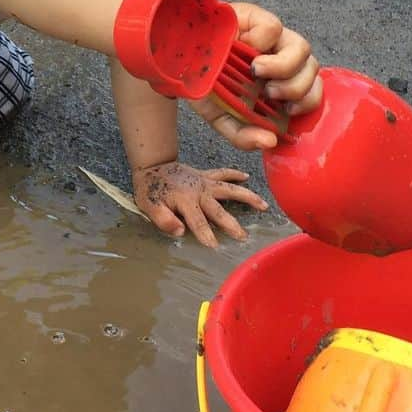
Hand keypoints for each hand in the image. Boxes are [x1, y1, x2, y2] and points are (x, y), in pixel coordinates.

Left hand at [132, 161, 267, 247]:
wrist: (151, 165)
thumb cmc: (149, 189)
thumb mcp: (148, 206)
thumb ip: (163, 219)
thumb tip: (180, 231)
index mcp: (184, 201)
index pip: (197, 221)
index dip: (206, 234)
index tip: (215, 247)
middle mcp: (198, 191)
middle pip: (218, 210)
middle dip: (231, 224)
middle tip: (244, 236)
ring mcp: (204, 182)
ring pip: (229, 189)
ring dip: (246, 196)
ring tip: (263, 204)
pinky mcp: (205, 175)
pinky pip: (223, 173)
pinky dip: (234, 174)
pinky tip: (247, 177)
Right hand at [189, 3, 321, 149]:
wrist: (174, 60)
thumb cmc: (202, 85)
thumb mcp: (221, 117)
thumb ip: (243, 135)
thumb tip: (270, 142)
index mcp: (278, 84)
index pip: (312, 91)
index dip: (308, 101)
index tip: (286, 111)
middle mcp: (280, 58)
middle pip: (312, 69)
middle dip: (296, 88)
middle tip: (270, 94)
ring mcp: (270, 38)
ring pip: (302, 48)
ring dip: (284, 66)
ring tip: (258, 72)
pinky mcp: (257, 17)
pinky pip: (273, 29)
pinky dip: (260, 41)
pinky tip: (241, 47)